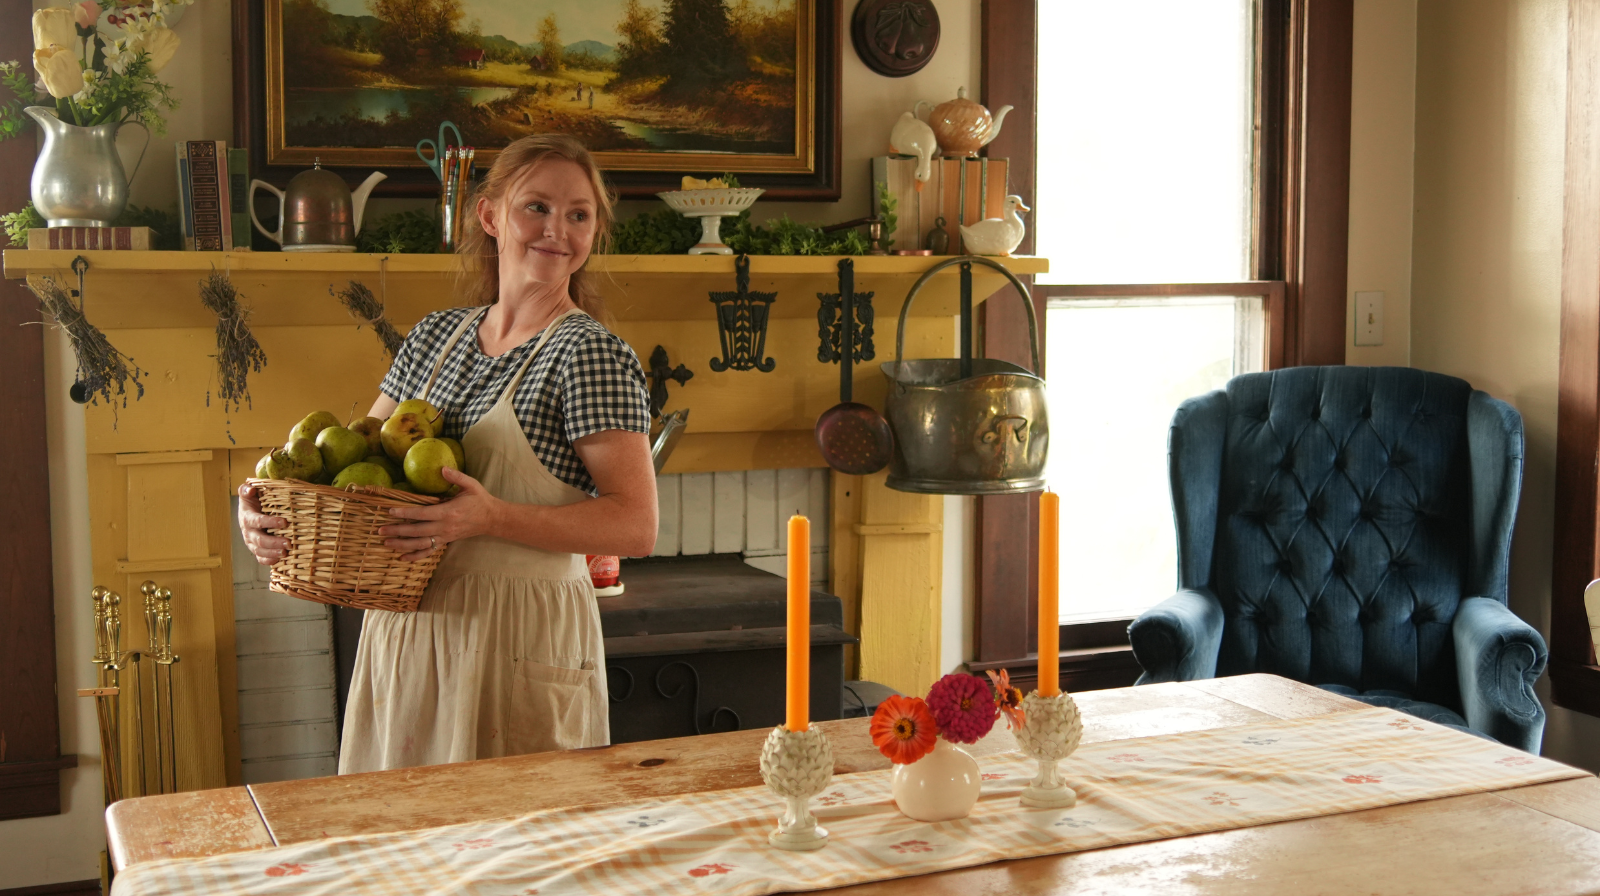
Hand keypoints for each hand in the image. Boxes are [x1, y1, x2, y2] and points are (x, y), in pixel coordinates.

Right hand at [237, 482, 288, 565]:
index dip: (270, 522)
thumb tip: (251, 489)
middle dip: (274, 542)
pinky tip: (279, 560)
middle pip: (259, 540)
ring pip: (260, 551)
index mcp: (247, 518)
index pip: (257, 521)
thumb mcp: (248, 493)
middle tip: (288, 543)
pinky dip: (269, 561)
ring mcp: (251, 542)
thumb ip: (247, 489)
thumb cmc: (254, 500)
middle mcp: (248, 532)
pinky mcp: (256, 550)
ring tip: (286, 553)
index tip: (284, 522)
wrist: (250, 511)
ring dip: (273, 553)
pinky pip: (260, 558)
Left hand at [380, 467, 502, 561]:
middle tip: (380, 529)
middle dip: (397, 531)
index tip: (391, 511)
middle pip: (416, 531)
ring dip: (402, 544)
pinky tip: (402, 557)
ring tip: (386, 542)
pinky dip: (415, 556)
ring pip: (420, 543)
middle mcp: (445, 527)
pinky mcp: (445, 541)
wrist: (492, 519)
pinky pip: (428, 551)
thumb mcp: (470, 485)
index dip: (406, 513)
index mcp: (449, 512)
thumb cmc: (480, 500)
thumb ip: (456, 476)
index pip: (422, 514)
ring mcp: (444, 536)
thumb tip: (442, 468)